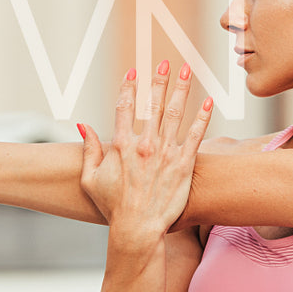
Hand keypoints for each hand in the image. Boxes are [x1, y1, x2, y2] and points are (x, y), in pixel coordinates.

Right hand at [79, 61, 212, 236]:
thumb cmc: (113, 207)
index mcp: (121, 146)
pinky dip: (203, 117)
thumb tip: (83, 125)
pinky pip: (195, 136)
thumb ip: (88, 150)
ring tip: (188, 69)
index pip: (124, 107)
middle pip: (153, 104)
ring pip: (175, 113)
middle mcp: (145, 145)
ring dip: (182, 89)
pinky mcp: (183, 165)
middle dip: (160, 80)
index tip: (133, 71)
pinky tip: (209, 102)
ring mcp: (166, 154)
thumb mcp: (90, 179)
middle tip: (167, 61)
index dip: (128, 87)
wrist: (137, 229)